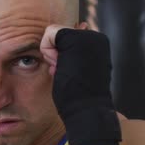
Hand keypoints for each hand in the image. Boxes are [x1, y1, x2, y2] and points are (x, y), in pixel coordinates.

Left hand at [40, 23, 121, 144]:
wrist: (87, 111)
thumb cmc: (78, 97)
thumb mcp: (74, 70)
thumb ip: (70, 53)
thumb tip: (73, 32)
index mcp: (97, 46)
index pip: (64, 40)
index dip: (60, 58)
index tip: (71, 73)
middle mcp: (96, 38)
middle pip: (57, 36)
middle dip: (55, 55)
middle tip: (69, 73)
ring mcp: (89, 36)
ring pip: (53, 34)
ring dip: (52, 55)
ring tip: (67, 71)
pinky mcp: (77, 38)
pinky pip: (49, 32)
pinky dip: (47, 50)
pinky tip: (59, 65)